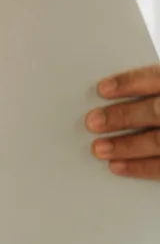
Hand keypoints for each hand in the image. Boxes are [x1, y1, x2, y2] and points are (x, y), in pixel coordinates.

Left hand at [87, 65, 159, 179]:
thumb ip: (146, 92)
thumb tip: (104, 96)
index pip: (156, 79)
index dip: (130, 83)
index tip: (102, 89)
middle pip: (157, 112)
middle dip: (123, 116)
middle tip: (92, 122)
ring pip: (159, 142)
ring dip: (126, 146)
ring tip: (98, 149)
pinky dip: (140, 168)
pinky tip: (117, 166)